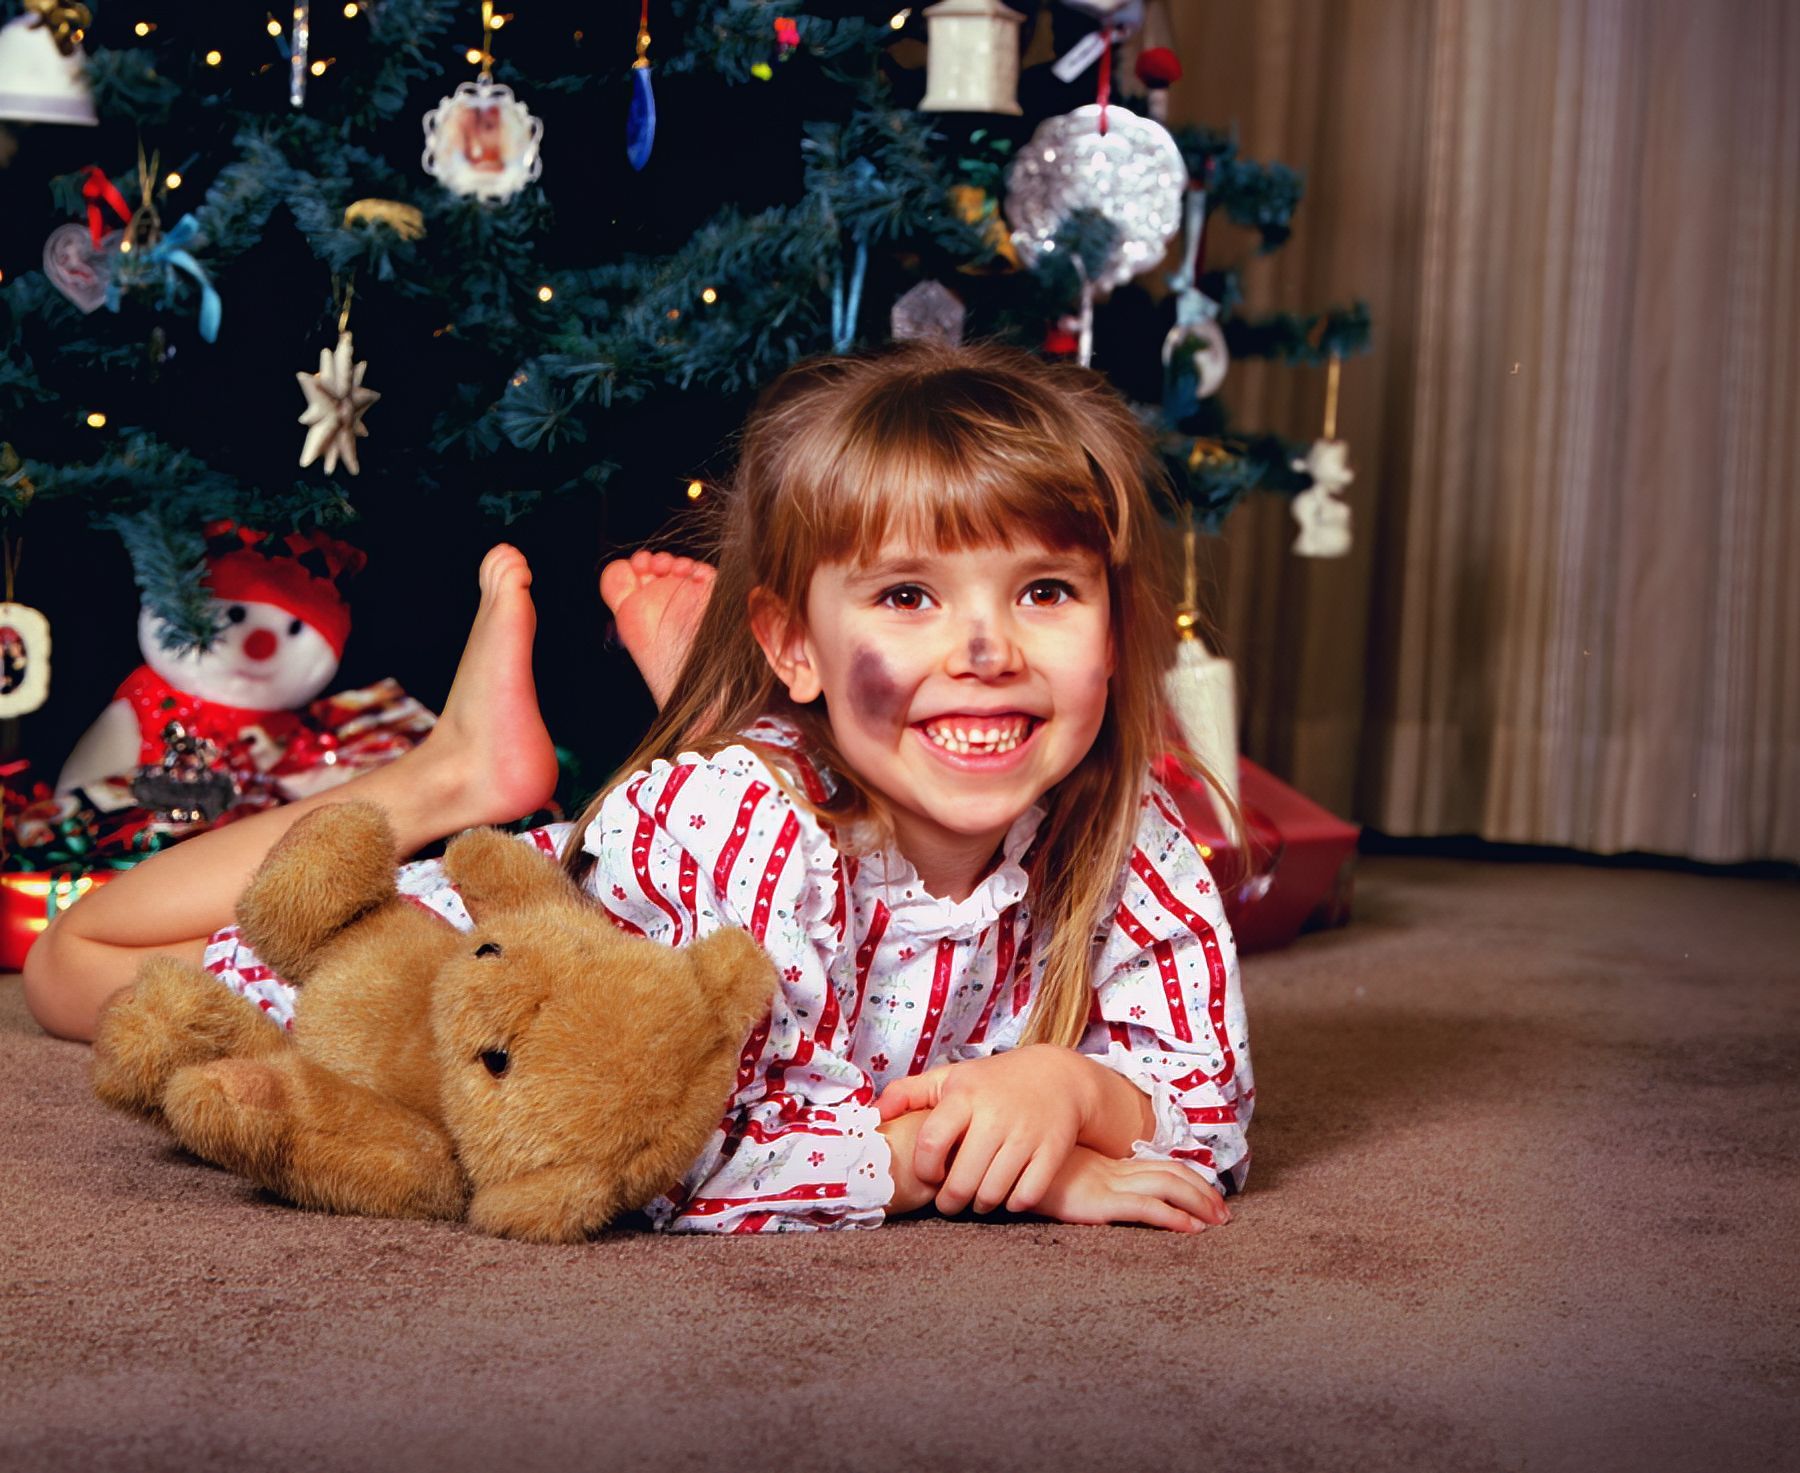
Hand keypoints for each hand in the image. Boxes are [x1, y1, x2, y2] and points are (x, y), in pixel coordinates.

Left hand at [874, 1046, 1088, 1214]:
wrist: (1058, 1077)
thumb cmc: (994, 1082)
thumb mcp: (951, 1078)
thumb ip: (908, 1093)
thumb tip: (872, 1114)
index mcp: (965, 1095)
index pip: (931, 1142)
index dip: (924, 1169)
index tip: (929, 1175)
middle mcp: (995, 1114)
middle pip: (961, 1180)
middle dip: (950, 1200)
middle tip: (949, 1200)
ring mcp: (1026, 1134)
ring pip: (992, 1193)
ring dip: (980, 1205)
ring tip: (976, 1197)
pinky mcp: (1052, 1151)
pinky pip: (1025, 1196)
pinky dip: (1012, 1204)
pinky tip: (1006, 1193)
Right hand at [1032, 1145, 1230, 1232]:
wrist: (995, 1164)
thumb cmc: (1018, 1171)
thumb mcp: (1051, 1174)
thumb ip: (1070, 1178)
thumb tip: (1090, 1188)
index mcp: (1104, 1165)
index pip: (1157, 1165)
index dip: (1187, 1177)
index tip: (1208, 1194)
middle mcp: (1110, 1171)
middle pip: (1169, 1173)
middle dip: (1202, 1191)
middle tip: (1224, 1212)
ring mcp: (1105, 1184)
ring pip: (1165, 1186)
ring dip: (1197, 1202)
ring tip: (1217, 1221)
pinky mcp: (1096, 1202)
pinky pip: (1143, 1208)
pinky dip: (1171, 1217)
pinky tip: (1190, 1228)